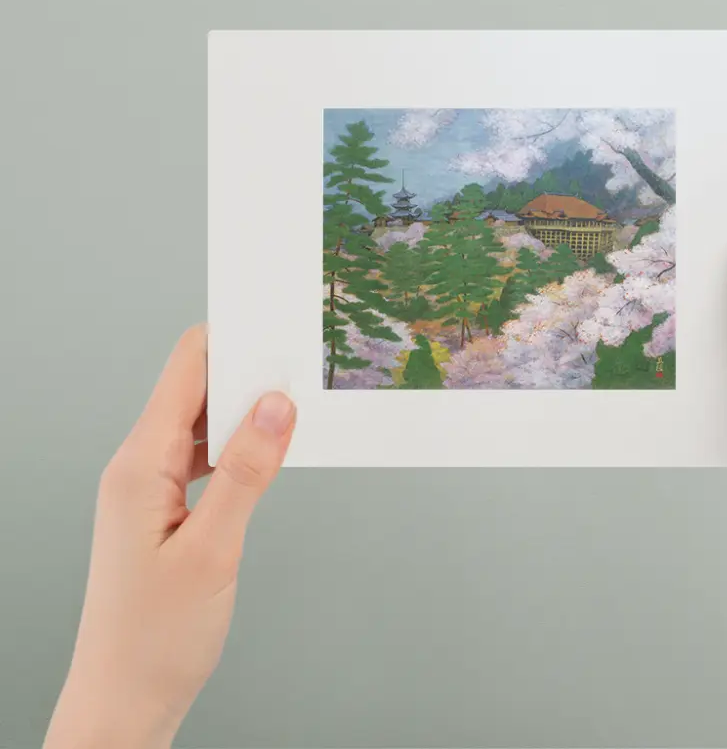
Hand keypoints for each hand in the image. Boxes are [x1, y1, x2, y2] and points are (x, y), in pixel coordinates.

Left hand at [44, 325, 296, 748]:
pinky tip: (268, 454)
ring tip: (294, 408)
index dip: (231, 340)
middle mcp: (138, 465)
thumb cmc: (155, 636)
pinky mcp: (164, 505)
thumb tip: (276, 406)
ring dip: (245, 412)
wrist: (124, 700)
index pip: (185, 370)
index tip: (276, 328)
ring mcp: (149, 485)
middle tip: (301, 369)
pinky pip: (203, 455)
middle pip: (195, 388)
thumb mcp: (213, 550)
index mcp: (138, 465)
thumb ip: (247, 472)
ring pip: (202, 422)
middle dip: (248, 372)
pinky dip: (238, 446)